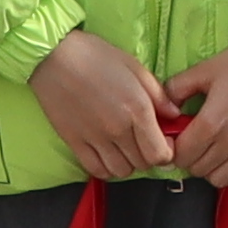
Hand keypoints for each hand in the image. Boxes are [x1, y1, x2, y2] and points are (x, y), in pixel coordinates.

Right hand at [28, 30, 180, 180]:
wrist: (53, 56)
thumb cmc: (96, 56)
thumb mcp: (134, 67)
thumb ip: (158, 94)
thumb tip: (174, 115)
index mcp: (137, 109)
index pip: (160, 154)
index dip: (166, 152)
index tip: (163, 141)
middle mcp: (118, 129)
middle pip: (143, 164)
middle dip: (148, 155)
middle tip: (143, 140)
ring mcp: (95, 139)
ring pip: (121, 171)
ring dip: (128, 162)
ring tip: (125, 146)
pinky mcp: (75, 143)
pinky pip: (96, 170)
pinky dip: (106, 167)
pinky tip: (107, 153)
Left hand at [156, 35, 227, 189]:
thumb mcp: (206, 69)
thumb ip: (177, 88)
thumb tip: (164, 107)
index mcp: (212, 123)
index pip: (181, 155)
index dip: (172, 147)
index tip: (176, 137)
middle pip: (197, 169)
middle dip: (189, 157)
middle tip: (191, 140)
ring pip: (218, 179)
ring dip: (209, 168)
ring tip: (210, 150)